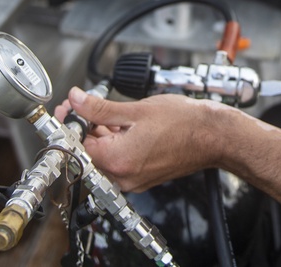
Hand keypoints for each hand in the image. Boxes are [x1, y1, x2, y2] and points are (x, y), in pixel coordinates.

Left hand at [61, 86, 228, 191]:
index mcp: (119, 161)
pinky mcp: (142, 177)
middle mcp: (124, 177)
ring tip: (101, 112)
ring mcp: (134, 180)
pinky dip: (114, 144)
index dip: (71, 124)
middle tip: (80, 105)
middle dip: (83, 128)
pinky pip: (119, 162)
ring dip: (98, 135)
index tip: (68, 109)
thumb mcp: (136, 109)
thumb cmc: (184, 123)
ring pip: (104, 157)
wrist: (213, 136)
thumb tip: (77, 100)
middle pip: (90, 153)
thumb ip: (100, 108)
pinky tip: (117, 125)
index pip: (79, 145)